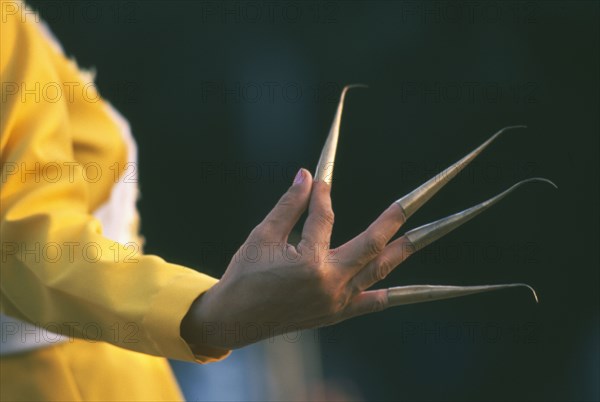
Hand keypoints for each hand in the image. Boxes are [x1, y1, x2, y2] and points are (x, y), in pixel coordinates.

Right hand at [181, 168, 412, 349]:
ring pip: (381, 270)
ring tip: (433, 230)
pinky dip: (397, 292)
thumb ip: (289, 205)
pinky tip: (425, 288)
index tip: (321, 177)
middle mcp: (331, 283)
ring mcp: (338, 301)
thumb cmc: (244, 276)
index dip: (322, 194)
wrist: (234, 320)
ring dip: (405, 248)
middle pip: (373, 242)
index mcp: (308, 263)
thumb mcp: (262, 236)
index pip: (324, 218)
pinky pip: (375, 303)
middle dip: (396, 216)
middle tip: (418, 193)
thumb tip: (307, 175)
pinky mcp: (338, 313)